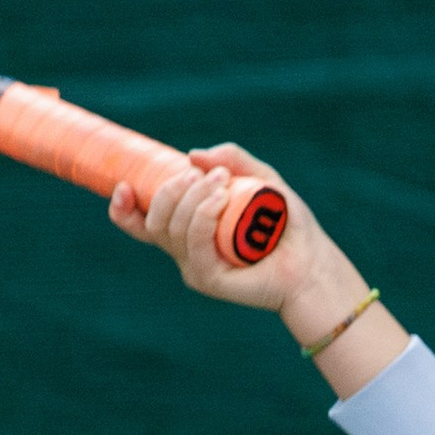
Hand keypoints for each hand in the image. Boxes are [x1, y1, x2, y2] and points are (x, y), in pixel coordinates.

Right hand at [110, 143, 341, 318]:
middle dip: (171, 189)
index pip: (142, 224)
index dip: (123, 209)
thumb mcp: (261, 180)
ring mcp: (195, 268)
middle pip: (154, 220)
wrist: (311, 262)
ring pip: (169, 229)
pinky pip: (193, 244)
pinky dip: (202, 215)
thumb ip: (232, 160)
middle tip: (209, 174)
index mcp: (188, 230)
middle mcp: (186, 251)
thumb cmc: (286, 224)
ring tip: (224, 183)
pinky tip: (221, 199)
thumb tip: (193, 154)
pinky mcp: (209, 280)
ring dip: (191, 197)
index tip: (124, 185)